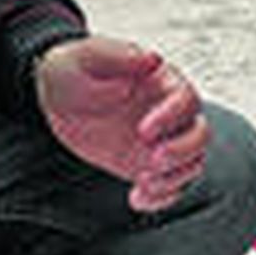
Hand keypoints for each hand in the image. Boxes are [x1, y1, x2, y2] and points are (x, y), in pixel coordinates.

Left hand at [35, 36, 209, 211]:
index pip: (186, 99)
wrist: (55, 98)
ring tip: (143, 183)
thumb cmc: (73, 69)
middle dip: (183, 151)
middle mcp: (168, 113)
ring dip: (174, 178)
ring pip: (191, 163)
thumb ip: (118, 55)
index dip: (172, 117)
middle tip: (152, 161)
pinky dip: (161, 198)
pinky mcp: (147, 165)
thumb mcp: (86, 56)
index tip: (143, 131)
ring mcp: (161, 140)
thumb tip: (152, 59)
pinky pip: (170, 187)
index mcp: (161, 83)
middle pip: (200, 134)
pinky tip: (137, 199)